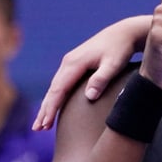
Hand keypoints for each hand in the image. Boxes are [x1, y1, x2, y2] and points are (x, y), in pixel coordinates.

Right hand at [33, 15, 151, 130]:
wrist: (124, 33)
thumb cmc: (121, 49)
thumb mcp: (114, 64)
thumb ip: (102, 79)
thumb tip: (89, 96)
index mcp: (75, 63)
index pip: (59, 89)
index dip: (51, 107)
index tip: (46, 123)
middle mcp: (68, 62)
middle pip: (53, 90)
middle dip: (44, 109)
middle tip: (37, 128)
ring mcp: (70, 63)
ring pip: (55, 87)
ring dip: (48, 105)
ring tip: (41, 123)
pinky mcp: (75, 64)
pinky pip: (62, 84)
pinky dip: (56, 97)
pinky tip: (54, 107)